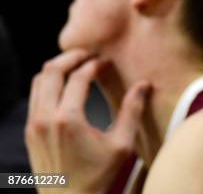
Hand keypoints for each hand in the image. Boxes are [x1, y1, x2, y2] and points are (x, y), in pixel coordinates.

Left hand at [26, 50, 150, 193]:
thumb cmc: (98, 177)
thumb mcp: (121, 144)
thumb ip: (132, 111)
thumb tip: (144, 85)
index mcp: (68, 120)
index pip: (79, 77)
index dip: (94, 64)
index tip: (106, 62)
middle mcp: (45, 119)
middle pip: (51, 71)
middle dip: (70, 57)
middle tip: (87, 54)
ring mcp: (33, 125)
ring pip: (39, 81)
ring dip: (57, 69)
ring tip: (76, 66)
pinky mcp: (30, 132)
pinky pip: (35, 97)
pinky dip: (49, 84)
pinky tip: (65, 87)